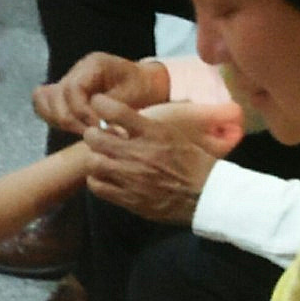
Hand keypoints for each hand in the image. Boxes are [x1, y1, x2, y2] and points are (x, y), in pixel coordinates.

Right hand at [33, 54, 172, 133]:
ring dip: (59, 120)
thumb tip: (94, 123)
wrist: (142, 83)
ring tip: (81, 131)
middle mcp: (76, 70)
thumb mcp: (132, 96)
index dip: (81, 111)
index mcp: (93, 65)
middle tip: (89, 134)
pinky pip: (44, 104)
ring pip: (44, 100)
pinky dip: (52, 118)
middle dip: (70, 119)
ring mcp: (67, 79)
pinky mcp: (63, 92)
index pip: (73, 88)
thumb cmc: (140, 88)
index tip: (96, 126)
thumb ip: (109, 107)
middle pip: (55, 96)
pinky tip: (72, 127)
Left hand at [82, 96, 244, 224]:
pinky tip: (104, 176)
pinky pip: (98, 186)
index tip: (98, 101)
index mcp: (154, 134)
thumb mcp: (176, 135)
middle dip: (93, 134)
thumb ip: (150, 126)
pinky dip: (96, 179)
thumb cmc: (195, 163)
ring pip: (93, 162)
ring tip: (100, 157)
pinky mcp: (129, 199)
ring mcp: (132, 178)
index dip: (101, 103)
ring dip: (93, 157)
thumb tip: (129, 115)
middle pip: (96, 137)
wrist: (207, 196)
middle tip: (97, 136)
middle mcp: (139, 154)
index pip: (117, 111)